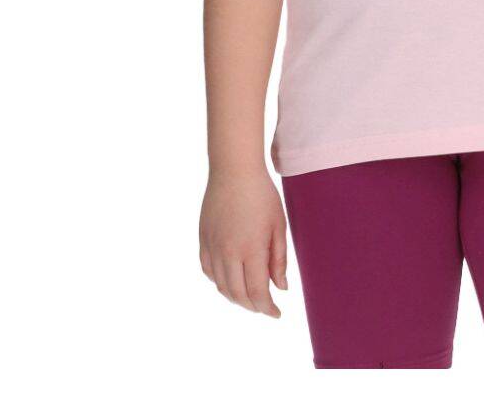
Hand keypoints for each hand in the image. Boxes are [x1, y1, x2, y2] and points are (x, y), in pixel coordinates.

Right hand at [199, 169, 287, 315]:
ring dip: (236, 297)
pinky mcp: (203, 240)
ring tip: (250, 297)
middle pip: (238, 294)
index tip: (276, 313)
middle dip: (253, 306)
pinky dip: (220, 282)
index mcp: (250, 249)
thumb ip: (278, 259)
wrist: (234, 171)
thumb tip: (280, 288)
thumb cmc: (262, 195)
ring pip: (221, 286)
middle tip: (265, 307)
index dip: (267, 308)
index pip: (257, 292)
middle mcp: (228, 252)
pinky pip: (209, 271)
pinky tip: (231, 280)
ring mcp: (213, 247)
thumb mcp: (278, 225)